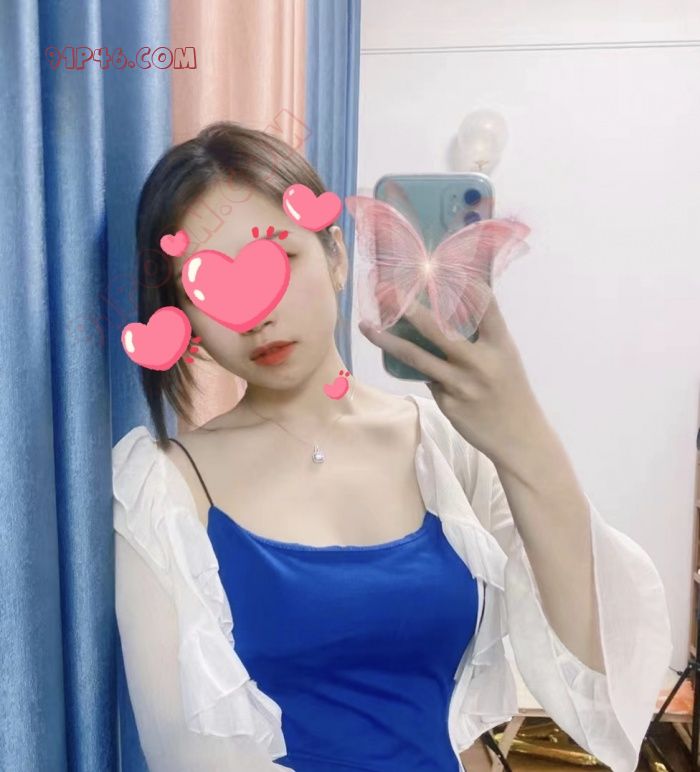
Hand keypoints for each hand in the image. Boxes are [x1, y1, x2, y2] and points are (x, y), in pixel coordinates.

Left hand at [358, 295, 549, 468]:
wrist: (519, 437)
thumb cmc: (510, 392)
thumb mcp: (506, 359)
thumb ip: (482, 338)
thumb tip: (446, 314)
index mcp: (501, 346)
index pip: (486, 306)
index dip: (467, 284)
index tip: (442, 265)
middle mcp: (480, 362)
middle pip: (438, 330)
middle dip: (410, 309)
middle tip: (388, 292)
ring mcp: (461, 384)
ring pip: (417, 358)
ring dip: (388, 340)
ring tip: (367, 326)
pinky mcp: (447, 403)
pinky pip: (425, 379)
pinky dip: (413, 366)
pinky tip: (394, 354)